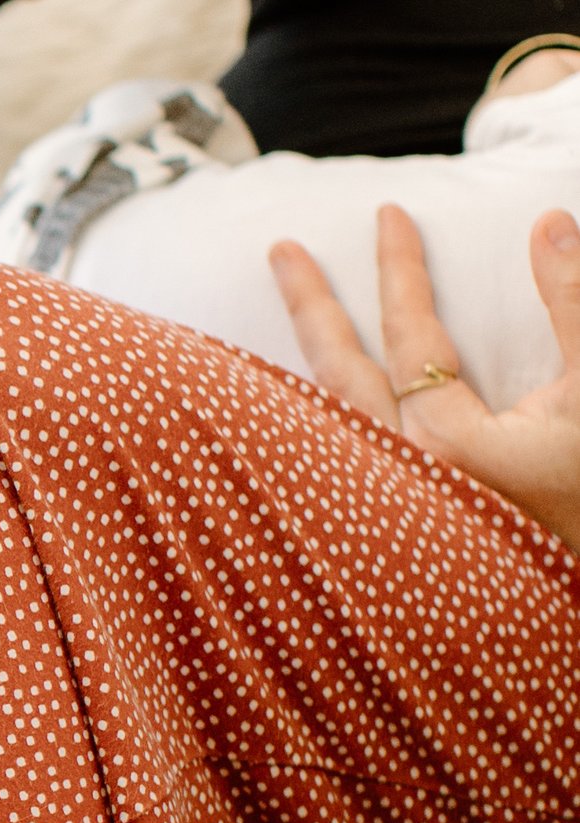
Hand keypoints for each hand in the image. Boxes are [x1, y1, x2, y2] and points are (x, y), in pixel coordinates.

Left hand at [268, 204, 579, 549]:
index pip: (409, 335)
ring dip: (302, 369)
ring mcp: (390, 518)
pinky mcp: (392, 540)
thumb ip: (575, 305)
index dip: (400, 269)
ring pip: (325, 426)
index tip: (389, 215)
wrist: (575, 608)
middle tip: (281, 249)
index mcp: (449, 448)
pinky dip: (313, 426)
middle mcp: (401, 484)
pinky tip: (302, 410)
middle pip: (337, 377)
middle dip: (312, 307)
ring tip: (273, 330)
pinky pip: (333, 467)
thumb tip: (547, 224)